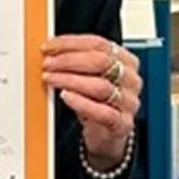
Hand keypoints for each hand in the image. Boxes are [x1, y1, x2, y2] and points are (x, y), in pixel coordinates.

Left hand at [41, 35, 141, 169]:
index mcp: (126, 61)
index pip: (100, 44)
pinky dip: (81, 103)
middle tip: (48, 64)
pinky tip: (66, 97)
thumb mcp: (89, 77)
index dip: (71, 43)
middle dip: (68, 60)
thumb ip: (77, 62)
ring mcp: (129, 102)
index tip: (49, 47)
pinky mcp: (122, 124)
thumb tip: (51, 52)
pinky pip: (103, 112)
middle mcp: (131, 79)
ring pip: (100, 86)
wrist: (107, 134)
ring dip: (70, 80)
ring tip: (51, 79)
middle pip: (101, 61)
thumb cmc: (98, 102)